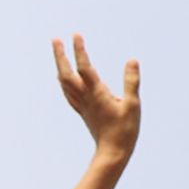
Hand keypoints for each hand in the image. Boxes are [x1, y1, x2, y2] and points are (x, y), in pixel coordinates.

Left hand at [54, 34, 141, 161]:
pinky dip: (63, 82)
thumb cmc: (125, 131)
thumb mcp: (133, 105)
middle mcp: (86, 98)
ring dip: (60, 66)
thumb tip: (132, 60)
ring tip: (58, 53)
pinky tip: (63, 80)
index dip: (79, 50)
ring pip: (65, 83)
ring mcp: (82, 105)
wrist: (112, 154)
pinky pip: (68, 94)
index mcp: (97, 93)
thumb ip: (132, 82)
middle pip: (66, 74)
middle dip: (60, 56)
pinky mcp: (84, 112)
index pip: (84, 67)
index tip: (76, 34)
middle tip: (55, 40)